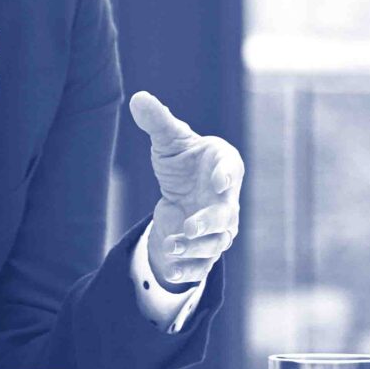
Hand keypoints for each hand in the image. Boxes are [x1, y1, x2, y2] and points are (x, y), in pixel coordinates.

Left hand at [130, 91, 243, 288]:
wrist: (182, 190)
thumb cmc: (184, 160)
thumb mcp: (169, 140)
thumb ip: (158, 121)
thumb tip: (138, 98)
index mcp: (225, 166)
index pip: (231, 169)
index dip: (226, 174)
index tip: (219, 178)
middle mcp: (227, 200)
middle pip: (225, 217)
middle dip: (209, 223)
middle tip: (190, 225)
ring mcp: (218, 229)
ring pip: (213, 244)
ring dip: (194, 248)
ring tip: (171, 246)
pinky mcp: (203, 250)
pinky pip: (200, 265)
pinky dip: (188, 270)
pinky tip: (170, 270)